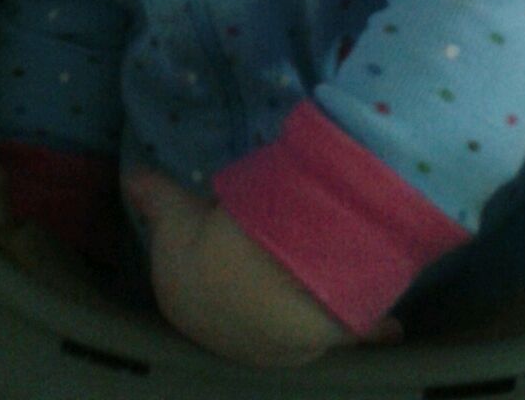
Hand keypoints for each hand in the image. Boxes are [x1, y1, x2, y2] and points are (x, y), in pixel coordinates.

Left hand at [125, 171, 402, 366]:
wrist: (263, 281)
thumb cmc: (211, 246)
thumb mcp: (175, 211)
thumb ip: (155, 196)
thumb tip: (131, 179)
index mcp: (190, 307)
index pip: (195, 285)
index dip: (208, 259)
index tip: (223, 241)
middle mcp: (233, 337)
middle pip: (246, 307)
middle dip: (254, 292)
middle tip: (270, 261)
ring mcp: (282, 344)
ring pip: (294, 323)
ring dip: (303, 309)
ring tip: (320, 280)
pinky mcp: (329, 340)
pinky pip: (354, 333)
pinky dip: (374, 331)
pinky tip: (394, 327)